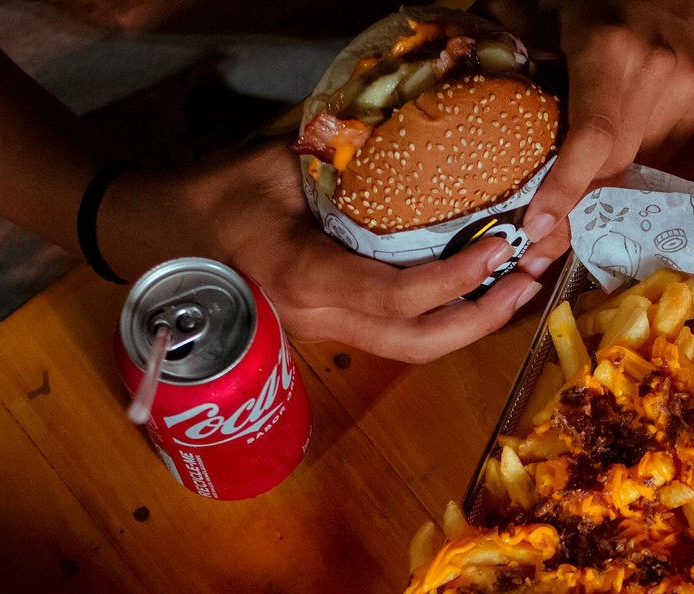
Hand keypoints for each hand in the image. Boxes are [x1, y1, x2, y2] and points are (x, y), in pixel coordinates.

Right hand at [103, 141, 543, 364]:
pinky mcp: (333, 329)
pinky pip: (399, 335)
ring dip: (472, 324)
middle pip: (417, 344)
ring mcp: (325, 332)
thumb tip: (409, 145)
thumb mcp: (274, 166)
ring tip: (519, 287)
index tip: (500, 248)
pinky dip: (446, 319)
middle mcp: (320, 320)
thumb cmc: (215, 194)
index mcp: (305, 280)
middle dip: (482, 318)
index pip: (398, 298)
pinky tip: (478, 292)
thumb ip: (339, 163)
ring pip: (412, 349)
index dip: (458, 280)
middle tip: (530, 279)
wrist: (162, 237)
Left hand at [521, 0, 693, 252]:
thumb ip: (506, 38)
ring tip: (577, 180)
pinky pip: (661, 149)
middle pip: (613, 164)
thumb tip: (460, 76)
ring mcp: (688, 87)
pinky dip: (632, 154)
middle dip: (576, 203)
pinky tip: (616, 138)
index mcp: (608, 49)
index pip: (592, 138)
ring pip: (637, 162)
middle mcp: (656, 71)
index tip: (536, 227)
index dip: (565, 189)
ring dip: (605, 176)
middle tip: (539, 236)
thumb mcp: (541, 4)